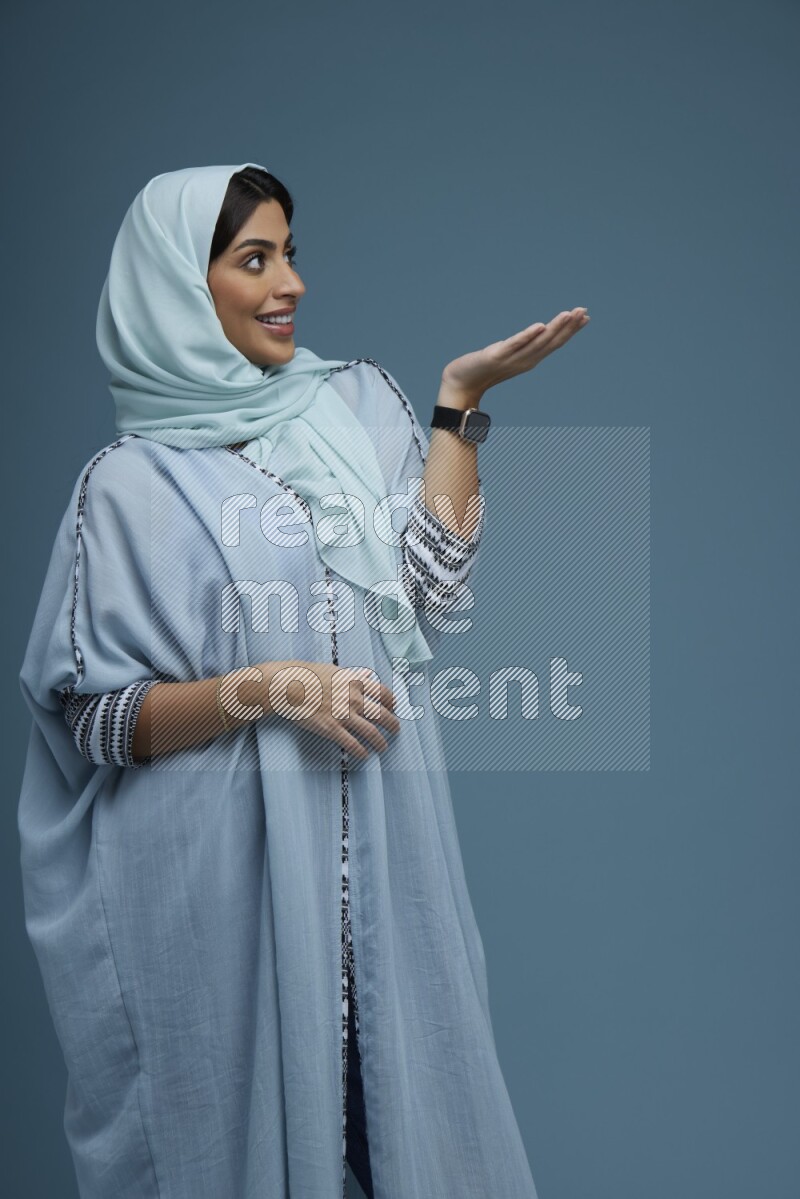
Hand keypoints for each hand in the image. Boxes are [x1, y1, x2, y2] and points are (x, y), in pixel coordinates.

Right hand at [257, 660, 400, 759]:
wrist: (286, 686)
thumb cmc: (305, 675)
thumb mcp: (332, 669)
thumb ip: (351, 675)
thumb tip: (366, 675)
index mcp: (354, 682)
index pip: (383, 693)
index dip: (392, 702)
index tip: (394, 708)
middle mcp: (353, 698)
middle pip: (382, 714)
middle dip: (393, 724)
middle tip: (396, 730)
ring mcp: (343, 714)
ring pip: (372, 732)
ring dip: (381, 742)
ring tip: (384, 747)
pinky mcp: (332, 729)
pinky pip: (352, 744)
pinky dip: (361, 751)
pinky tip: (364, 755)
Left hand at [441, 307, 589, 401]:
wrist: (460, 384)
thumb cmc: (482, 370)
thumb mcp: (507, 356)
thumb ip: (522, 347)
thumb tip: (536, 334)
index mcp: (529, 359)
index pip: (554, 343)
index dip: (570, 330)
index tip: (585, 317)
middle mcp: (525, 360)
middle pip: (551, 342)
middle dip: (569, 326)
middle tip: (583, 311)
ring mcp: (512, 359)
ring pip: (538, 342)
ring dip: (555, 327)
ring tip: (568, 314)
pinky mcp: (497, 356)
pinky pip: (515, 344)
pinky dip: (528, 336)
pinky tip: (540, 326)